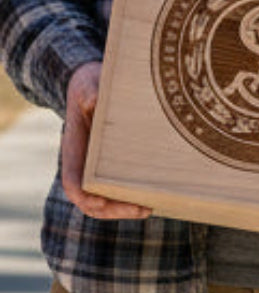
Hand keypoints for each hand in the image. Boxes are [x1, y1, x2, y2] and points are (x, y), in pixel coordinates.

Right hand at [61, 61, 151, 219]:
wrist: (94, 82)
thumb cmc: (90, 84)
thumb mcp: (87, 85)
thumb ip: (88, 92)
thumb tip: (95, 100)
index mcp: (73, 149)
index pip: (73, 181)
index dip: (85, 197)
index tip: (101, 204)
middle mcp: (83, 162)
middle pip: (91, 198)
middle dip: (113, 209)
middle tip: (142, 210)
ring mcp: (96, 165)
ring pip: (104, 197)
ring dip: (123, 208)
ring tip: (148, 209)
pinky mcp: (112, 162)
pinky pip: (117, 184)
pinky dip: (130, 194)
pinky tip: (151, 194)